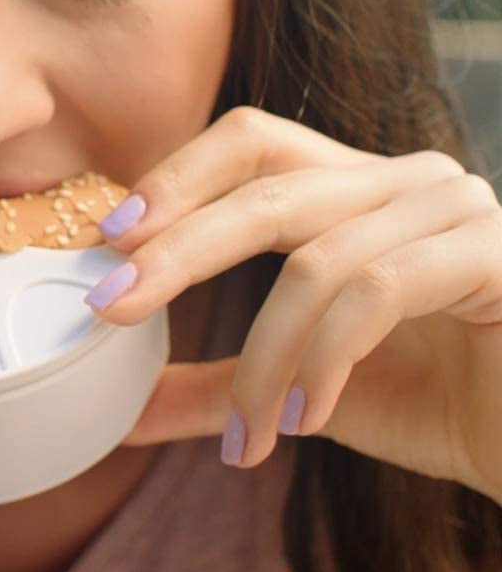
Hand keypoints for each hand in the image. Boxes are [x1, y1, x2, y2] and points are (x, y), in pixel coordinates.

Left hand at [88, 106, 501, 505]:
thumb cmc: (429, 398)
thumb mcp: (302, 385)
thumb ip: (220, 384)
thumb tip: (127, 408)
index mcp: (355, 184)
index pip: (250, 141)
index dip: (176, 178)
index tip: (109, 238)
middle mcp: (404, 177)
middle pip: (265, 190)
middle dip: (179, 251)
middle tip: (112, 307)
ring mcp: (454, 209)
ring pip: (316, 261)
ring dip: (264, 356)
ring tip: (246, 431)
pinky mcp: (494, 256)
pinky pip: (377, 294)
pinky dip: (325, 362)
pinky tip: (304, 420)